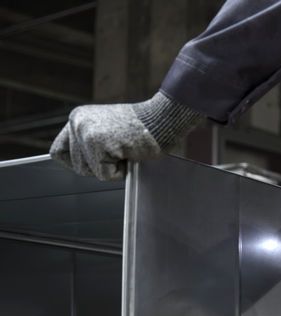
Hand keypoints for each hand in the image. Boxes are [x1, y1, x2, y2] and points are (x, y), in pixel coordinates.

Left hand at [50, 92, 201, 180]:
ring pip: (89, 171)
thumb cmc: (142, 129)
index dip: (76, 163)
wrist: (162, 120)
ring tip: (125, 151)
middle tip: (119, 152)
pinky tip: (129, 155)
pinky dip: (119, 172)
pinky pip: (104, 174)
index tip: (93, 164)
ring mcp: (86, 132)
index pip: (59, 151)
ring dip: (110, 169)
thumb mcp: (108, 129)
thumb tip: (80, 165)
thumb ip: (91, 141)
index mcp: (77, 118)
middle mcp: (77, 122)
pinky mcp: (98, 144)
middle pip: (76, 166)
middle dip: (99, 167)